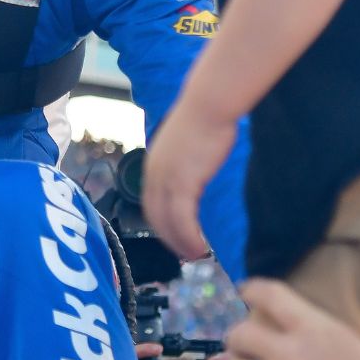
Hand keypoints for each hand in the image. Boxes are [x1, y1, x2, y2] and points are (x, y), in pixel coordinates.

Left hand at [142, 98, 236, 262]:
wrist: (209, 104)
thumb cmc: (205, 119)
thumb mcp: (187, 145)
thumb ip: (185, 162)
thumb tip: (196, 172)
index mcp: (153, 165)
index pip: (150, 204)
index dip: (162, 224)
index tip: (175, 237)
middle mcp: (154, 174)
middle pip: (155, 217)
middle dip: (169, 239)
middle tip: (185, 253)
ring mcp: (166, 179)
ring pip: (168, 223)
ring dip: (181, 243)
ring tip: (196, 255)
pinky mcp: (182, 183)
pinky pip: (182, 220)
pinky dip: (189, 237)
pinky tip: (201, 247)